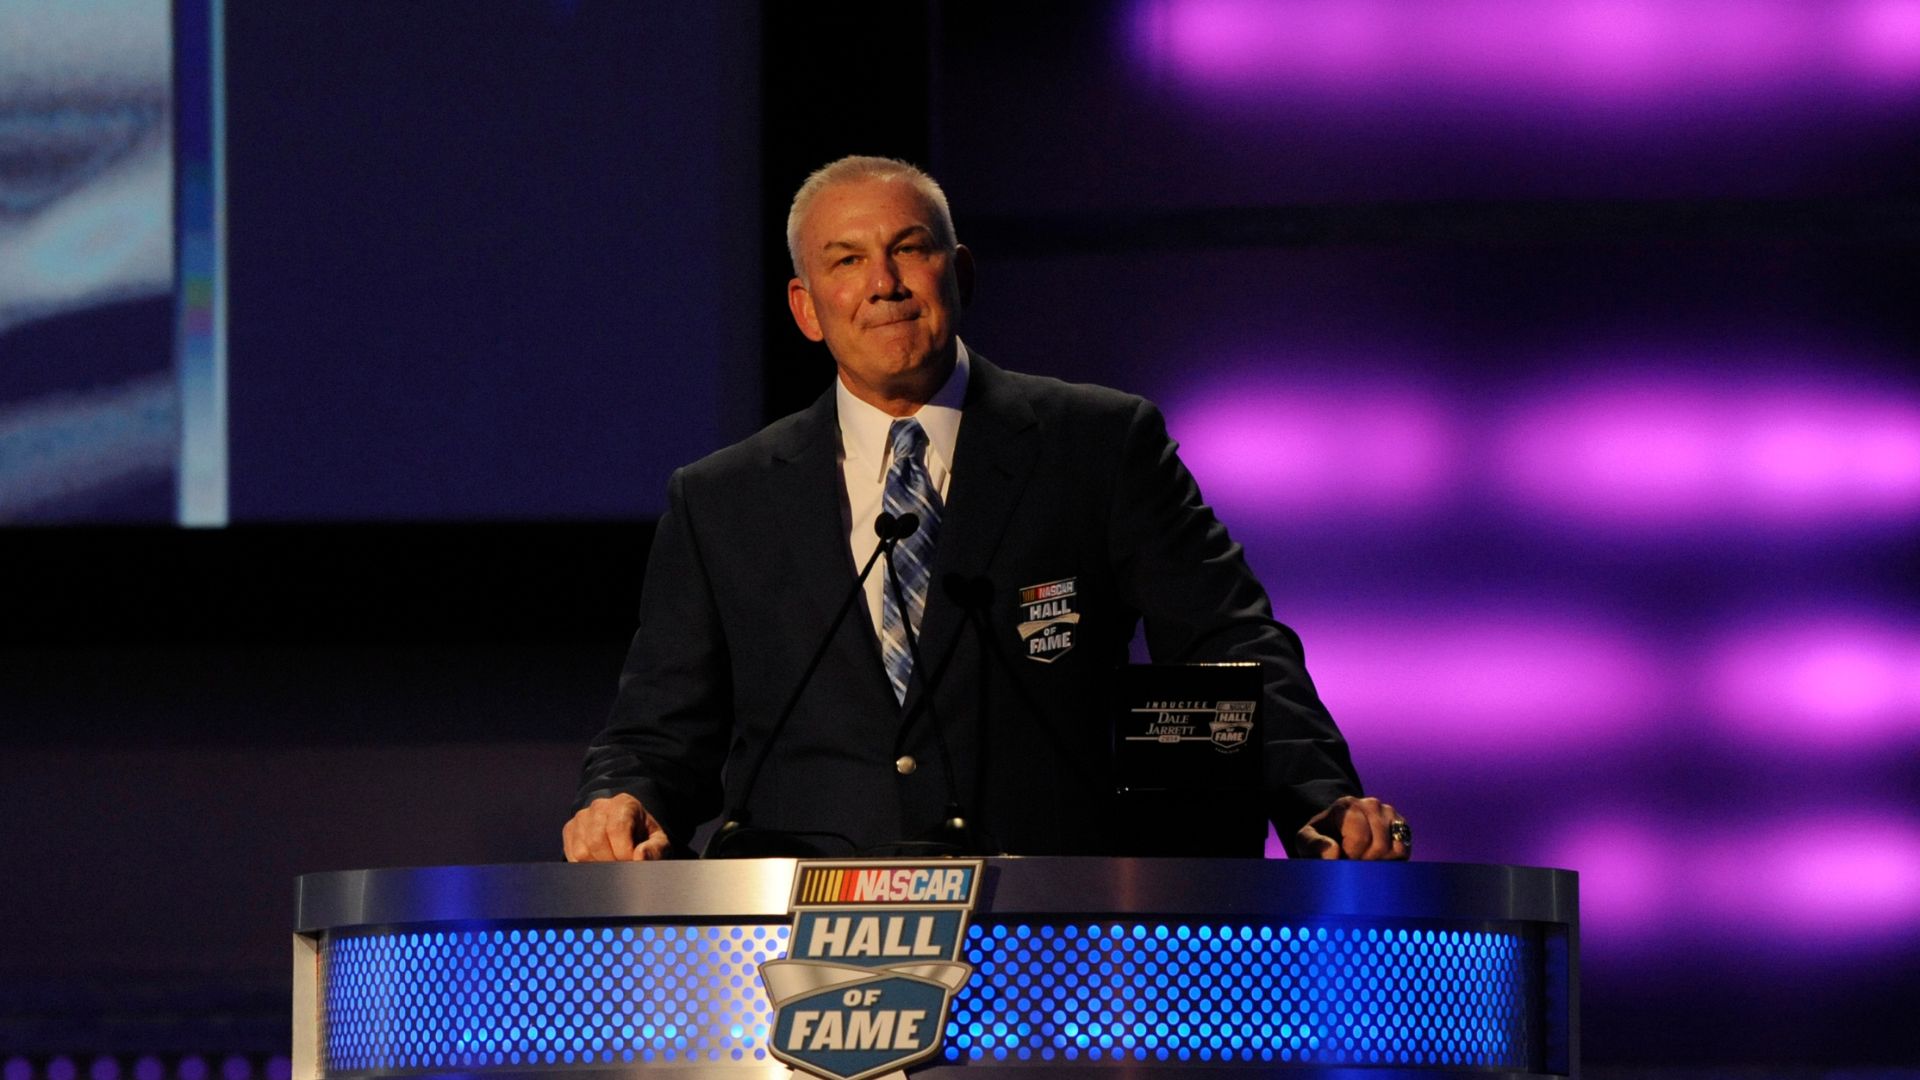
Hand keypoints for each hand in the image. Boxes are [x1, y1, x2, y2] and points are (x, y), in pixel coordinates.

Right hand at [563, 793, 670, 861]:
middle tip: (622, 868)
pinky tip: (599, 863)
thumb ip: (655, 849)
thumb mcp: (659, 842)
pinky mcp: (570, 829)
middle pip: (597, 841)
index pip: (617, 828)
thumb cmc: (644, 838)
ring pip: (582, 851)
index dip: (624, 852)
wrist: (629, 832)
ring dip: (598, 865)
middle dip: (611, 861)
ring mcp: (582, 817)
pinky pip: (572, 855)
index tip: (632, 862)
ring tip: (612, 864)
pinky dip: (585, 866)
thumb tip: (640, 857)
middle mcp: (600, 806)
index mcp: (624, 803)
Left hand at [1289, 795, 1409, 860]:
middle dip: (1364, 863)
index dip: (1352, 857)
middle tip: (1352, 864)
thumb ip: (1313, 846)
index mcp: (1346, 805)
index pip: (1360, 839)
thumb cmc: (1321, 838)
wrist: (1337, 832)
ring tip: (1362, 862)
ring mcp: (1388, 813)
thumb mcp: (1306, 841)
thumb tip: (1332, 854)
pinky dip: (1391, 861)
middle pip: (1378, 847)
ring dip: (1378, 863)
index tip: (1341, 861)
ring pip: (1393, 849)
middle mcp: (1370, 804)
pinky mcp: (1401, 825)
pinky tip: (1376, 860)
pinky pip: (1403, 850)